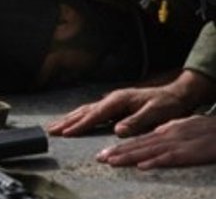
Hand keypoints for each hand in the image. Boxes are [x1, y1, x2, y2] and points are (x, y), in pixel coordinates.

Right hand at [48, 70, 214, 136]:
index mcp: (118, 100)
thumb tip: (118, 130)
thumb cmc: (166, 103)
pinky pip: (91, 112)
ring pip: (85, 110)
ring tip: (54, 126)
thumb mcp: (155, 112)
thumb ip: (136, 121)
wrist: (175, 94)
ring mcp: (111, 101)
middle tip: (50, 130)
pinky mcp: (113, 106)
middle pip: (84, 111)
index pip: (94, 114)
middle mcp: (111, 99)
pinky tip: (72, 121)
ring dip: (69, 119)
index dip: (80, 125)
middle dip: (66, 121)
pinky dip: (78, 117)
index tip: (66, 133)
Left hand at [96, 115, 215, 168]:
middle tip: (98, 158)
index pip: (139, 140)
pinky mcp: (190, 153)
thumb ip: (168, 131)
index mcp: (166, 130)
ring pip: (148, 151)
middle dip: (117, 152)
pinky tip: (142, 166)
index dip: (120, 147)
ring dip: (129, 157)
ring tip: (111, 162)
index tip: (104, 153)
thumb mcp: (184, 127)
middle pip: (138, 145)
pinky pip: (170, 158)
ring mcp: (178, 143)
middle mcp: (168, 135)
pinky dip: (155, 162)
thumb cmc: (209, 129)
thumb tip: (154, 135)